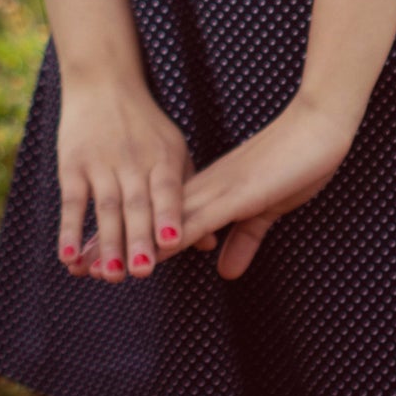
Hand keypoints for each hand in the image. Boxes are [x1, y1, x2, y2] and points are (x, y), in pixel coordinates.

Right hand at [56, 75, 218, 282]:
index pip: (166, 189)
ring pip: (106, 207)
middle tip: (143, 272)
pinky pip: (72, 201)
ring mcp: (101, 163)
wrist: (103, 82)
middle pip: (136, 204)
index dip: (168, 214)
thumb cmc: (145, 125)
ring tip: (111, 274)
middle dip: (138, 239)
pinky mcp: (73, 166)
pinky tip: (69, 256)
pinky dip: (69, 229)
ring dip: (107, 242)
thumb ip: (187, 195)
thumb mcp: (174, 151)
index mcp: (162, 157)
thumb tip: (209, 242)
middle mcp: (132, 160)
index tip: (172, 241)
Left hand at [74, 95, 355, 282]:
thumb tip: (225, 271)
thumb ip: (244, 237)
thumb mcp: (268, 210)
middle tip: (77, 267)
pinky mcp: (235, 193)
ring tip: (94, 269)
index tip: (98, 254)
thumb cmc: (297, 162)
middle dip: (114, 243)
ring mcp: (217, 189)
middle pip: (148, 220)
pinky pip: (198, 219)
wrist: (319, 125)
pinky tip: (150, 252)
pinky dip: (173, 237)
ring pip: (162, 223)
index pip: (159, 219)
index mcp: (209, 189)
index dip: (129, 236)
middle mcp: (204, 188)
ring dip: (131, 245)